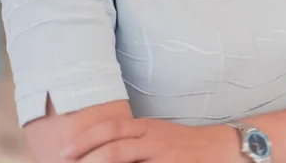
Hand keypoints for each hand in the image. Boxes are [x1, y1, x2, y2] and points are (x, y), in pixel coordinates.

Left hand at [61, 117, 239, 162]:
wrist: (221, 147)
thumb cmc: (183, 144)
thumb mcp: (157, 135)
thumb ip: (133, 140)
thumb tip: (100, 151)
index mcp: (146, 127)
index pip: (111, 126)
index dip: (87, 135)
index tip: (66, 146)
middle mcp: (152, 137)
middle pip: (114, 141)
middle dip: (86, 150)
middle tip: (64, 157)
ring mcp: (162, 153)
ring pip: (124, 154)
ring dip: (101, 161)